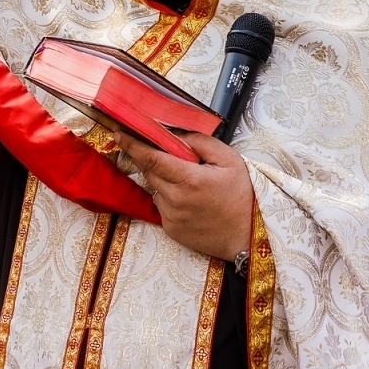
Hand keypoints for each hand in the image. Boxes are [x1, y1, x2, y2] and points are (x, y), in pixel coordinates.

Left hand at [112, 130, 255, 261]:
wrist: (248, 236)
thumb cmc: (243, 196)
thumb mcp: (229, 160)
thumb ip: (200, 142)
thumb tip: (176, 133)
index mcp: (189, 180)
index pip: (151, 158)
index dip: (133, 145)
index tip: (120, 134)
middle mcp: (175, 200)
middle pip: (150, 172)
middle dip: (153, 160)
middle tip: (168, 155)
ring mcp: (171, 217)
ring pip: (156, 189)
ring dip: (165, 181)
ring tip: (191, 185)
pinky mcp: (171, 230)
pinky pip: (162, 206)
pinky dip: (170, 199)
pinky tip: (192, 201)